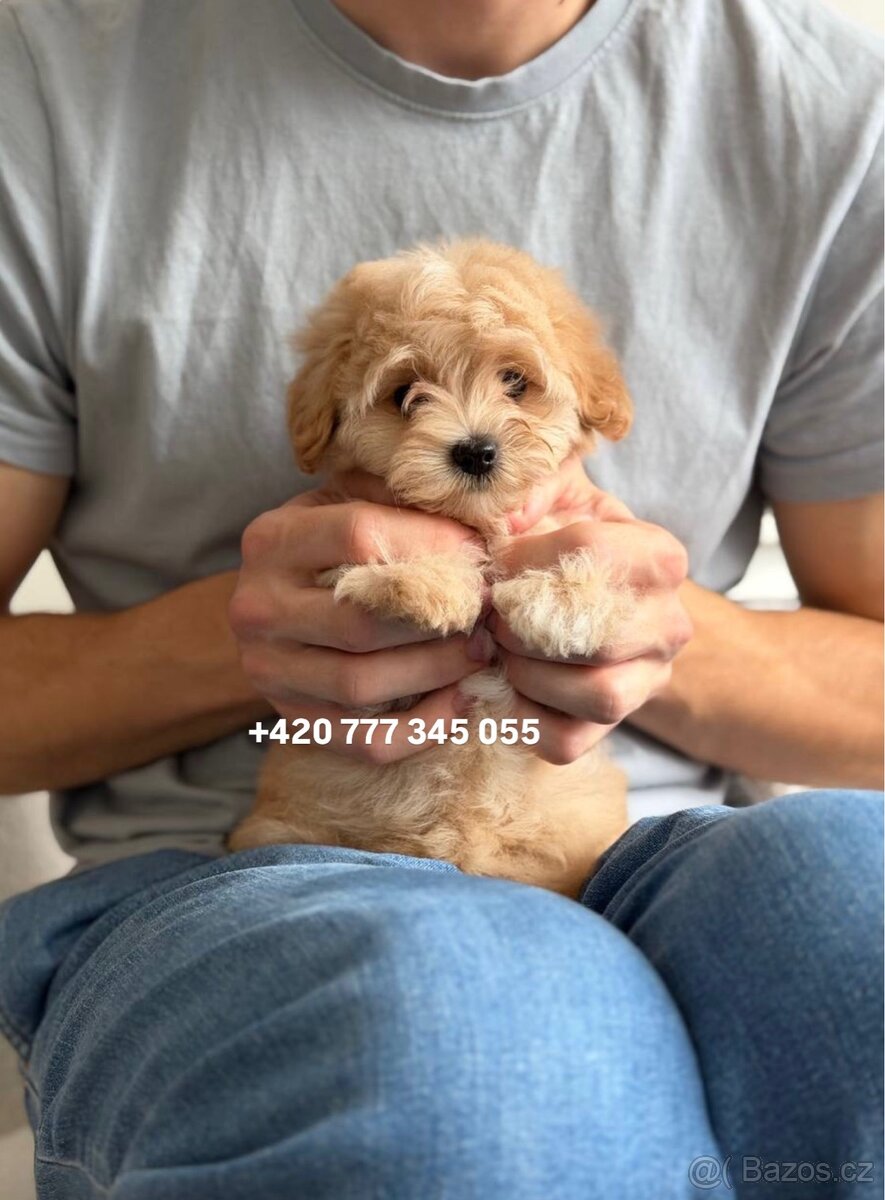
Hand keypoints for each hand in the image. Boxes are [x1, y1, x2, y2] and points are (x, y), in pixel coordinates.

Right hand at [229, 473, 492, 762]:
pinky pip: (365, 740)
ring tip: (481, 651)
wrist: (276, 604)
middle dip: (439, 620)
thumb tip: (493, 513)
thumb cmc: (335, 543)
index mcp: (272, 539)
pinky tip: (460, 701)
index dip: (431, 546)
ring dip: (437, 672)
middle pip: (359, 622)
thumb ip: (408, 498)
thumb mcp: (356, 499)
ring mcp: (268, 670)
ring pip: (360, 685)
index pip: (358, 537)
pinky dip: (422, 728)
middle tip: (489, 613)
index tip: (478, 554)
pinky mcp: (294, 719)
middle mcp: (257, 607)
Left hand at [487, 456, 691, 763]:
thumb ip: (527, 491)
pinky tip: (505, 686)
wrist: (587, 599)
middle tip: (491, 614)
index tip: (498, 561)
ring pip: (598, 695)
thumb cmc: (559, 541)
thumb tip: (500, 520)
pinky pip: (567, 740)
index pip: (594, 551)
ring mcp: (648, 680)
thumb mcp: (552, 497)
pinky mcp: (614, 725)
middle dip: (524, 625)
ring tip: (500, 650)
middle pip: (598, 633)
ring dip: (529, 675)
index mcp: (659, 556)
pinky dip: (524, 718)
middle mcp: (669, 623)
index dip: (527, 558)